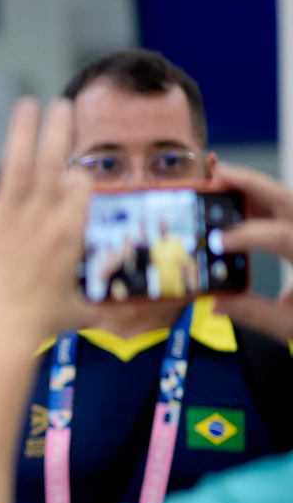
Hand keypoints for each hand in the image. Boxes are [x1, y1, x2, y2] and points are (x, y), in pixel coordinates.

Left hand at [0, 97, 91, 340]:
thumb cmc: (41, 324)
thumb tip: (105, 316)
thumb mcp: (77, 311)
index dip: (78, 174)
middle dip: (59, 131)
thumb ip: (91, 304)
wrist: (2, 331)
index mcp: (71, 232)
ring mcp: (7, 219)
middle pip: (54, 163)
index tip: (74, 167)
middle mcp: (41, 217)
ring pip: (17, 165)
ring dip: (22, 132)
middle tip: (63, 105)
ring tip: (27, 103)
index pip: (80, 186)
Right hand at [212, 162, 292, 340]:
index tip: (218, 242)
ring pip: (287, 201)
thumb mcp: (291, 326)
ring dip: (254, 189)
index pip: (282, 236)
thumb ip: (254, 313)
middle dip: (251, 184)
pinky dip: (262, 205)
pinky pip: (286, 213)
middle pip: (288, 199)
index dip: (247, 234)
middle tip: (217, 176)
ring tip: (221, 183)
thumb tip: (217, 303)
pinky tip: (239, 207)